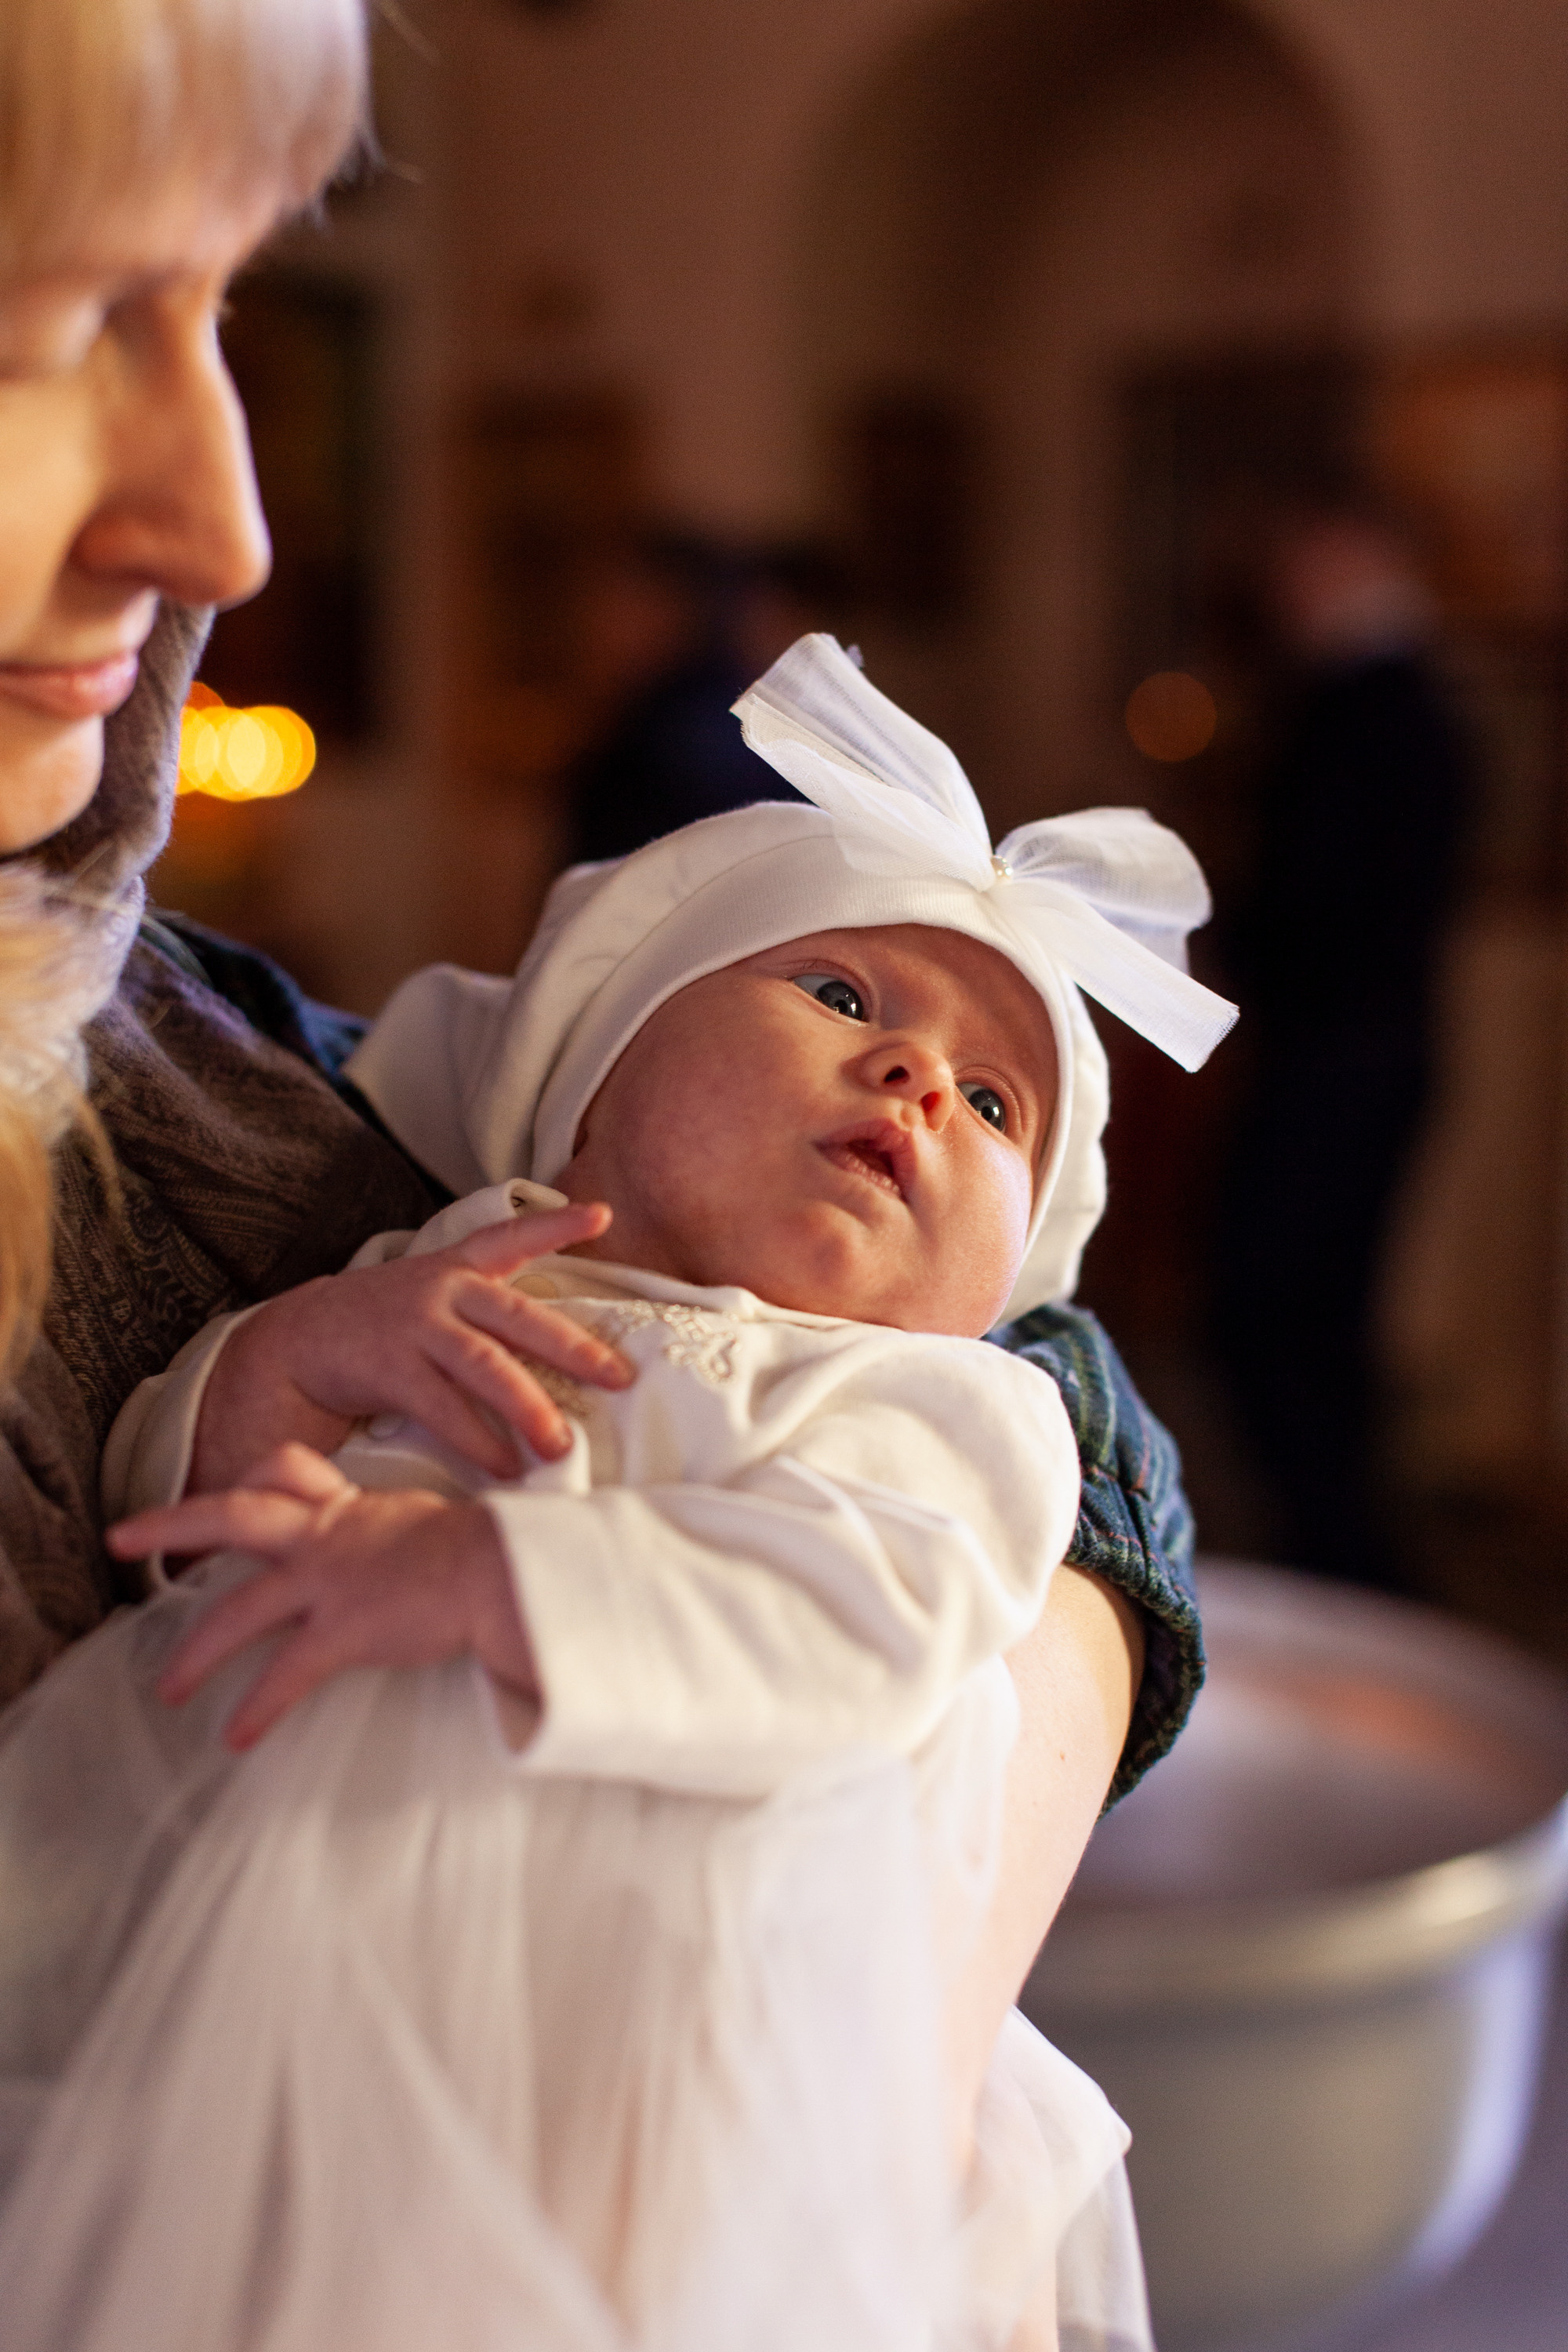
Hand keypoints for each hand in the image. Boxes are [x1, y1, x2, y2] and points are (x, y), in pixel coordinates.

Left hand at [110, 1444, 537, 1750]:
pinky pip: (285, 1674)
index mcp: (348, 1508)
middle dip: (169, 1524)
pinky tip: (237, 1736)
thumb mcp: (429, 1524)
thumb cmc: (488, 1552)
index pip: (284, 1470)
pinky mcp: (344, 1630)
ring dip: (197, 1653)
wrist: (508, 1572)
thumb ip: (397, 1531)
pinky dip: (257, 1708)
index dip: (251, 1480)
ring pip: (239, 1609)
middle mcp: (327, 1536)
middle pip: (232, 1515)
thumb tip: (407, 1545)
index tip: (226, 1494)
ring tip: (170, 1689)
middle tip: (118, 1538)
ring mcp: (330, 1581)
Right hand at [190, 1203, 633, 1491]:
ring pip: (485, 1365)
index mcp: (457, 1269)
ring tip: (560, 1445)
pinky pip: (444, 1408)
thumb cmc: (384, 1326)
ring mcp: (415, 1326)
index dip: (557, 1224)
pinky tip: (506, 1466)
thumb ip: (486, 1311)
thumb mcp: (434, 1298)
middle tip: (619, 1377)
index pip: (512, 1237)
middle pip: (518, 1317)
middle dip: (574, 1348)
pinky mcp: (389, 1367)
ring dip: (528, 1408)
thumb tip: (565, 1352)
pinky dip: (479, 1440)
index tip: (602, 1213)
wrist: (296, 1342)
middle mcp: (442, 1290)